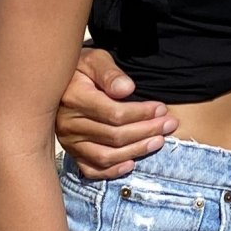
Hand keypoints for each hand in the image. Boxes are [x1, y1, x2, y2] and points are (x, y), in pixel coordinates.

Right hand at [56, 47, 175, 177]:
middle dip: (147, 131)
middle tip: (169, 124)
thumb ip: (110, 73)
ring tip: (159, 141)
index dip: (142, 114)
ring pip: (106, 156)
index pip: (115, 114)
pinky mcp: (71, 152)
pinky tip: (131, 164)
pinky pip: (91, 169)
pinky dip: (112, 171)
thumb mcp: (95, 59)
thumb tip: (127, 89)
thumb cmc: (83, 69)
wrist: (60, 81)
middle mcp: (68, 123)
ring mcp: (68, 141)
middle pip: (114, 136)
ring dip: (136, 151)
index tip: (162, 109)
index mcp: (74, 98)